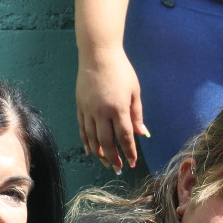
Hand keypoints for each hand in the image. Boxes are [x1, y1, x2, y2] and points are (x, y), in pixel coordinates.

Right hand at [76, 47, 146, 172]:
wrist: (97, 53)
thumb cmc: (121, 70)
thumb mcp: (134, 91)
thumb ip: (137, 114)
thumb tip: (142, 134)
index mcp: (118, 108)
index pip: (125, 137)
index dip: (129, 152)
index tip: (132, 163)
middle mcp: (102, 112)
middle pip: (107, 142)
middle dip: (113, 158)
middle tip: (118, 169)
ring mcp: (89, 109)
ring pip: (92, 138)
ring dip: (99, 153)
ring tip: (106, 163)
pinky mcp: (80, 106)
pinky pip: (82, 128)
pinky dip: (85, 141)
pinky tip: (89, 151)